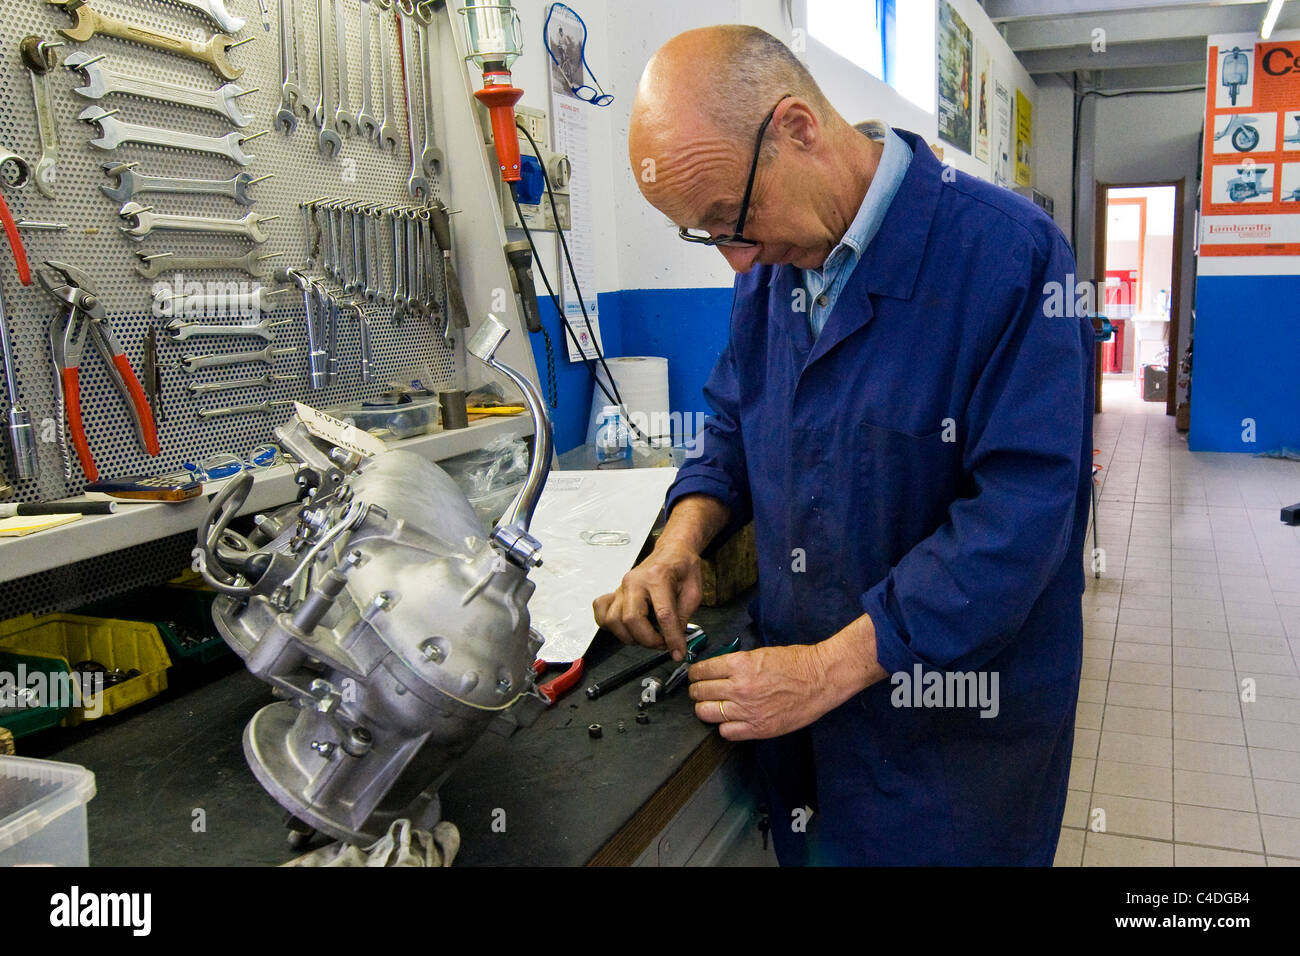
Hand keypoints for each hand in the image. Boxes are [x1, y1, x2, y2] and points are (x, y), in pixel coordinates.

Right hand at [591, 541, 702, 660]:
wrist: (672, 551)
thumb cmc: (682, 566)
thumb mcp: (694, 591)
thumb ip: (684, 616)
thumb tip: (677, 640)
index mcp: (658, 577)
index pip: (663, 614)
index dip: (671, 638)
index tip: (678, 652)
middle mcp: (635, 582)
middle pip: (632, 619)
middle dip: (648, 640)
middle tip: (663, 644)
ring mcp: (622, 587)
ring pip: (614, 620)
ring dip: (631, 637)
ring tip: (647, 636)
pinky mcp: (615, 593)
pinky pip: (602, 612)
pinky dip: (609, 625)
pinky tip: (625, 628)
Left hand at [687, 644, 834, 739]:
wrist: (820, 679)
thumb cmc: (796, 662)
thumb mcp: (760, 653)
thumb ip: (736, 664)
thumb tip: (717, 671)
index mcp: (739, 665)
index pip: (702, 671)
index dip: (695, 673)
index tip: (694, 675)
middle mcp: (739, 688)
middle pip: (700, 692)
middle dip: (696, 690)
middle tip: (699, 691)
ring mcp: (747, 710)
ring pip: (707, 713)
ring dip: (705, 709)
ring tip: (710, 706)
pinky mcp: (759, 728)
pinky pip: (726, 732)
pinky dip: (725, 726)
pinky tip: (730, 720)